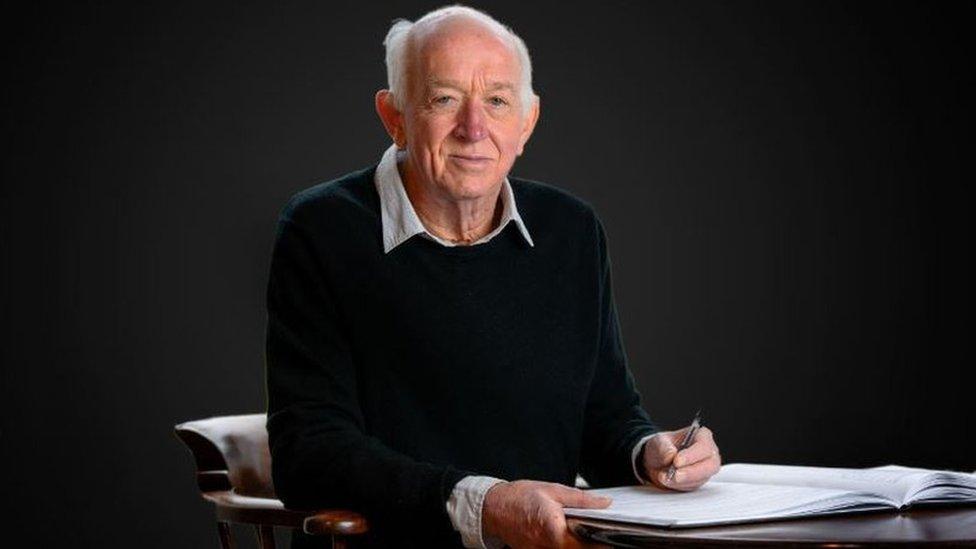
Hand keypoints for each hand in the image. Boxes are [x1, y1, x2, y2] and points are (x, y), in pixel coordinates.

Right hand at [482, 480, 610, 547]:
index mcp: (553, 528)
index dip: (601, 543)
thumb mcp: (553, 490)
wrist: (493, 507)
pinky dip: (566, 547)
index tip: (613, 539)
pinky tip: (570, 539)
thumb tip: (605, 504)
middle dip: (591, 546)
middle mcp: (546, 546)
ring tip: (587, 537)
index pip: (584, 544)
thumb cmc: (520, 497)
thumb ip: (581, 500)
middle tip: (604, 538)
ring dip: (578, 546)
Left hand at [641, 426, 720, 490]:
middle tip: (675, 475)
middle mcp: (708, 453)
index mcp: (702, 436)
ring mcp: (706, 469)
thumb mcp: (658, 442)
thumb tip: (671, 454)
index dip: (692, 455)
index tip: (677, 461)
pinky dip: (679, 486)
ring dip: (681, 481)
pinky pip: (693, 487)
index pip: (704, 446)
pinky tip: (668, 480)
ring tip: (663, 476)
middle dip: (691, 472)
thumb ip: (663, 447)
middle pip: (710, 465)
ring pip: (701, 479)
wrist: (657, 462)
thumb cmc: (662, 447)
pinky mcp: (699, 481)